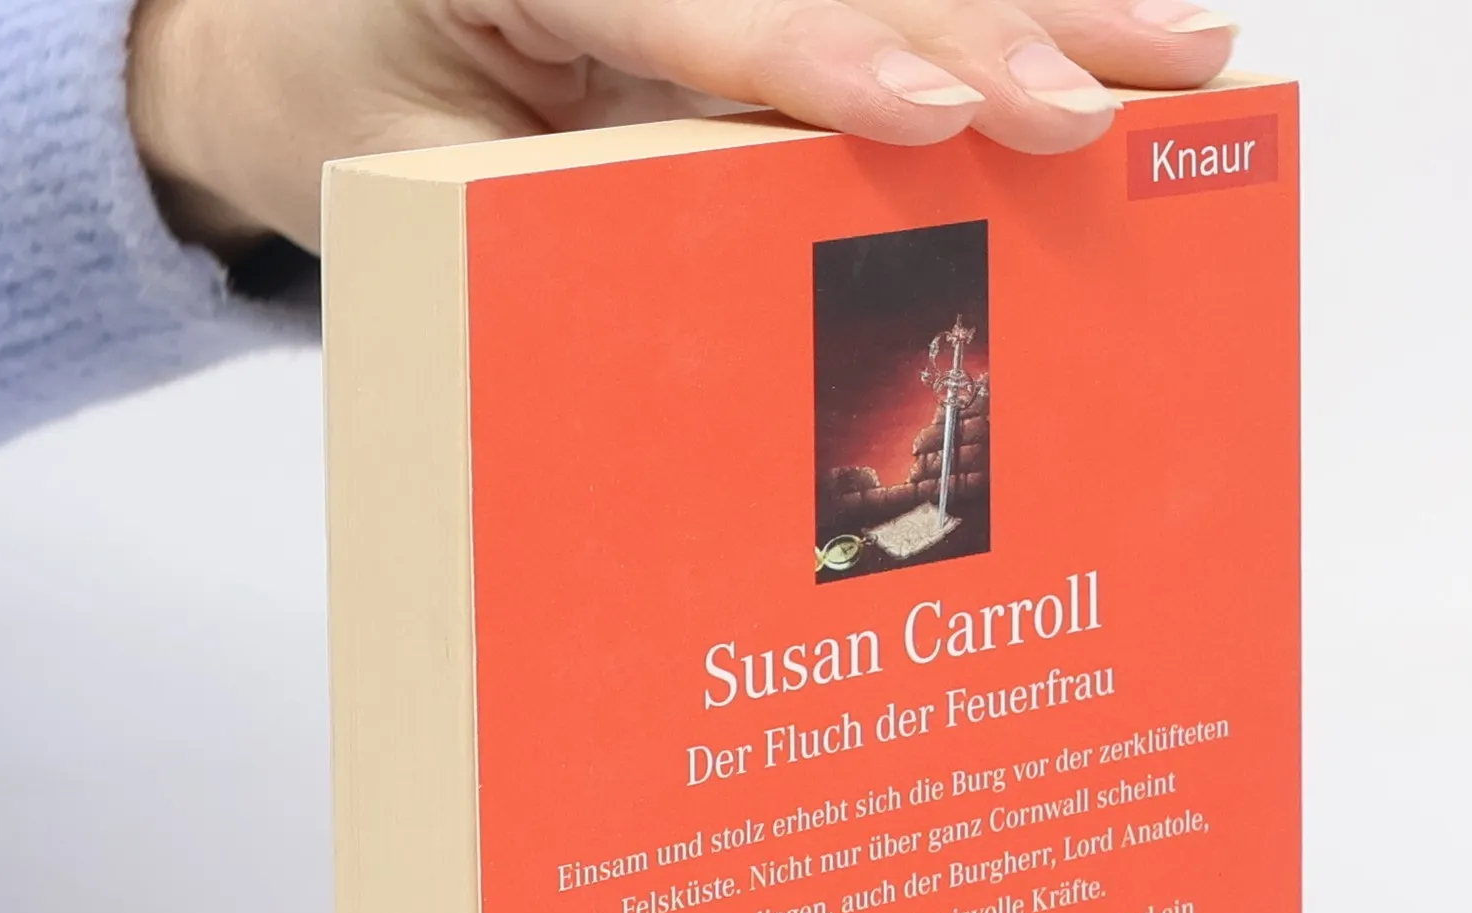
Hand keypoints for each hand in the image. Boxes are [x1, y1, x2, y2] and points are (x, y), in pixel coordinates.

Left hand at [127, 0, 1236, 256]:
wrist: (294, 45)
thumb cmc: (348, 98)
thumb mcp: (409, 173)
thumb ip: (527, 213)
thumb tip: (695, 322)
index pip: (690, 4)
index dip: (822, 56)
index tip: (940, 111)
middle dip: (981, 27)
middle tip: (1108, 97)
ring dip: (1035, 7)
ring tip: (1177, 56)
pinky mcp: (732, 0)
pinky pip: (856, 4)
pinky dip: (982, 20)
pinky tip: (1094, 37)